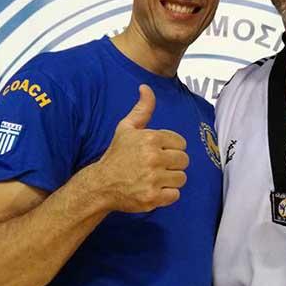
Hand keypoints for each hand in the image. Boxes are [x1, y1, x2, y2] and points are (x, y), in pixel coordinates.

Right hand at [96, 85, 188, 212]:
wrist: (101, 184)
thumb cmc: (116, 155)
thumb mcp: (126, 128)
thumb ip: (142, 109)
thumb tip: (146, 88)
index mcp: (150, 138)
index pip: (181, 143)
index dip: (171, 148)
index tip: (159, 152)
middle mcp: (153, 158)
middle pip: (184, 160)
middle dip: (173, 164)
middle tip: (157, 167)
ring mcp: (153, 179)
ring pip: (181, 178)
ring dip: (171, 179)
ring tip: (155, 178)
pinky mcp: (152, 197)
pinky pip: (175, 195)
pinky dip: (167, 195)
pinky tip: (154, 189)